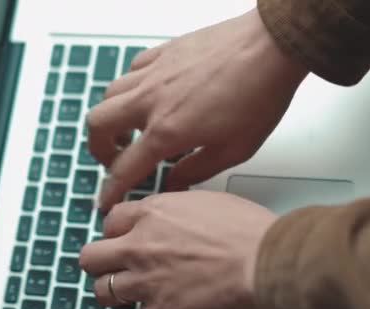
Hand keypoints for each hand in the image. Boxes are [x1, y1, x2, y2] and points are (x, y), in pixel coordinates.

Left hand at [79, 190, 277, 308]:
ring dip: (112, 294)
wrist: (265, 261)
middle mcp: (141, 246)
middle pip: (90, 256)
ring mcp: (147, 282)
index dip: (114, 231)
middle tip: (112, 267)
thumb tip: (172, 217)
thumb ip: (176, 209)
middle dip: (100, 262)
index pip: (110, 220)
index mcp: (152, 214)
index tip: (120, 238)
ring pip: (101, 292)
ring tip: (124, 296)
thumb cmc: (247, 230)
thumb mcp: (204, 201)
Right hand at [87, 8, 307, 209]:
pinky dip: (130, 86)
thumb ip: (197, 170)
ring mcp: (154, 73)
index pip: (124, 169)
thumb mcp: (234, 150)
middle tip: (114, 159)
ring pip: (109, 94)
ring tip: (129, 127)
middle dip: (98, 148)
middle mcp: (152, 100)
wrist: (271, 47)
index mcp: (168, 131)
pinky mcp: (163, 52)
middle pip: (98, 124)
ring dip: (112, 116)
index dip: (111, 190)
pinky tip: (148, 93)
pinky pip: (131, 69)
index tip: (106, 199)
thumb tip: (174, 181)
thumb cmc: (260, 94)